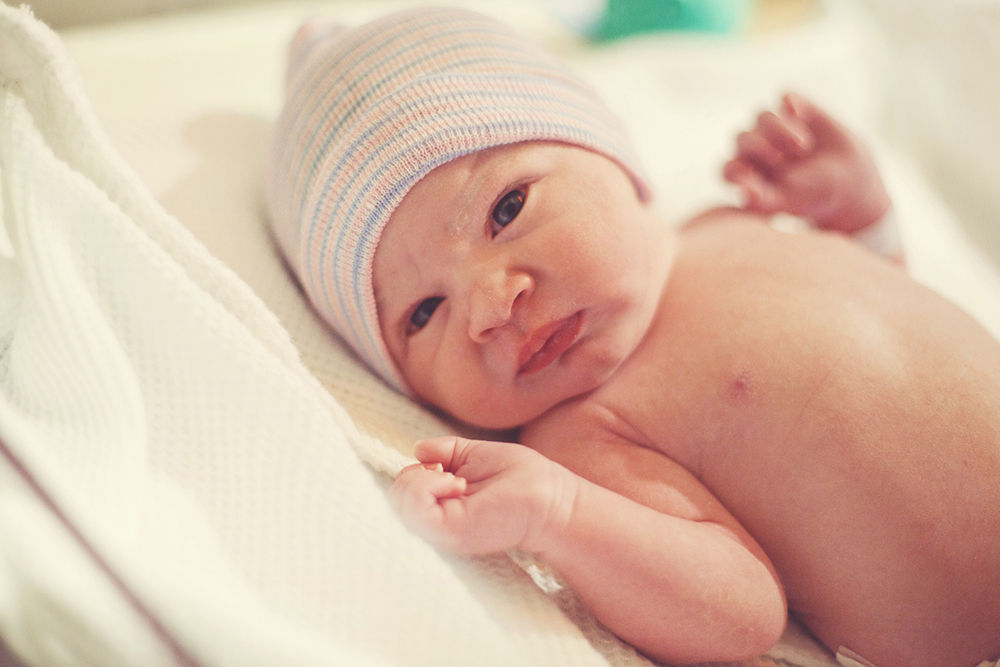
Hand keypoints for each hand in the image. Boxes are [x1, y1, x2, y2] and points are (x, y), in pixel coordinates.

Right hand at [388, 437, 576, 554]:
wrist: (552, 497)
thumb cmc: (523, 477)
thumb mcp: (475, 456)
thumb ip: (446, 452)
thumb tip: (418, 449)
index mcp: (442, 507)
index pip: (403, 492)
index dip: (415, 472)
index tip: (443, 466)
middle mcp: (437, 523)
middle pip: (394, 498)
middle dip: (412, 474)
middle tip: (447, 472)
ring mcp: (440, 531)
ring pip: (397, 502)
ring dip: (420, 478)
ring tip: (455, 479)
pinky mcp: (448, 533)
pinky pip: (414, 507)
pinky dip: (426, 486)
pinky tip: (456, 484)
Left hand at [723, 92, 889, 232]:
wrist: (850, 181)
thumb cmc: (812, 197)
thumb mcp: (790, 202)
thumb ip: (763, 200)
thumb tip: (743, 194)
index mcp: (747, 174)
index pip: (729, 169)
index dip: (736, 171)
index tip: (754, 180)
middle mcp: (755, 148)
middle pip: (742, 138)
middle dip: (757, 146)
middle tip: (777, 158)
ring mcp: (775, 127)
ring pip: (762, 116)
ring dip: (777, 129)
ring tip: (802, 147)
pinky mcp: (797, 109)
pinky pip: (785, 98)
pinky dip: (789, 103)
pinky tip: (798, 113)